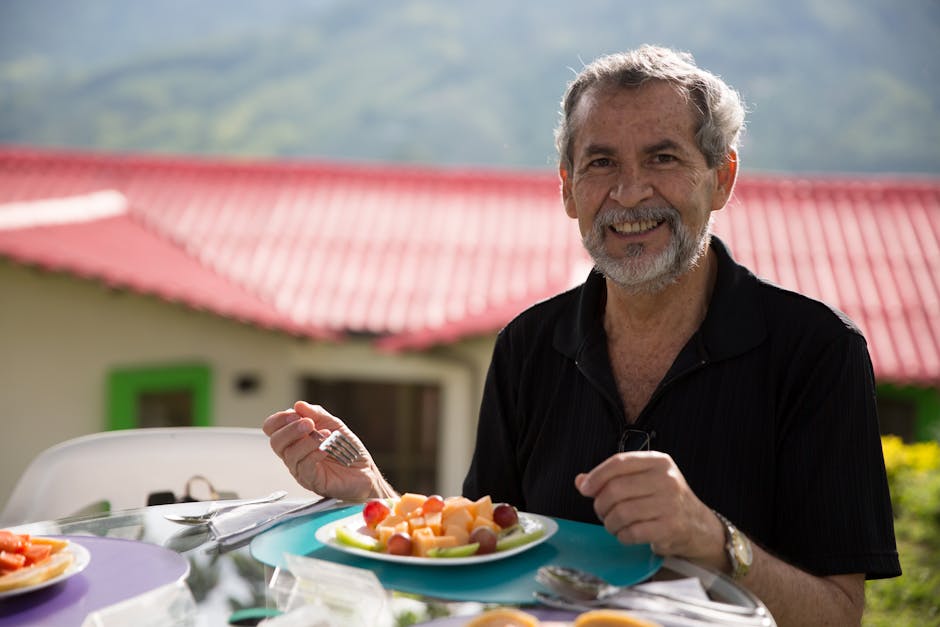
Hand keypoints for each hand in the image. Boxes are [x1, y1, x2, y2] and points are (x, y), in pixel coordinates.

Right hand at [262, 401, 392, 500]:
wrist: (364, 470)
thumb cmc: (346, 449)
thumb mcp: (333, 424)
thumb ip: (316, 414)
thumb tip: (298, 405)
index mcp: (295, 439)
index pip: (272, 429)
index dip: (279, 419)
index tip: (294, 414)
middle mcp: (294, 455)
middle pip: (276, 442)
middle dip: (290, 430)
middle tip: (308, 424)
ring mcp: (301, 469)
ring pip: (290, 455)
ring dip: (307, 442)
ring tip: (324, 435)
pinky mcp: (312, 481)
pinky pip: (305, 468)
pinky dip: (314, 455)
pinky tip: (325, 449)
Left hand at [574, 451, 725, 569]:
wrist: (698, 526)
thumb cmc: (664, 500)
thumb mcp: (643, 480)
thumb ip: (612, 477)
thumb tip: (581, 481)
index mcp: (658, 461)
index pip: (619, 462)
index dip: (597, 476)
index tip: (586, 489)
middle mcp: (666, 479)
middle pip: (616, 489)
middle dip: (601, 504)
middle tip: (602, 512)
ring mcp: (670, 504)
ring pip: (621, 512)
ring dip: (610, 523)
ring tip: (614, 524)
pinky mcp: (670, 528)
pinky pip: (632, 532)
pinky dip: (622, 536)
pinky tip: (626, 534)